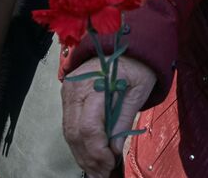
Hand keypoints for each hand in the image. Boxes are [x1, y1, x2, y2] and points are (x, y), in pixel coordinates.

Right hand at [63, 55, 156, 177]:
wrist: (125, 43)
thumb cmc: (137, 65)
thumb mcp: (139, 90)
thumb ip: (124, 118)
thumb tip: (114, 149)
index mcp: (94, 84)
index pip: (88, 127)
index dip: (97, 151)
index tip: (110, 163)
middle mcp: (75, 89)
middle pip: (74, 133)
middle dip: (88, 158)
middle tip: (103, 173)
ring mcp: (68, 91)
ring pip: (68, 132)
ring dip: (81, 154)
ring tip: (97, 170)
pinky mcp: (68, 95)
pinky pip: (69, 124)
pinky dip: (78, 142)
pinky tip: (89, 155)